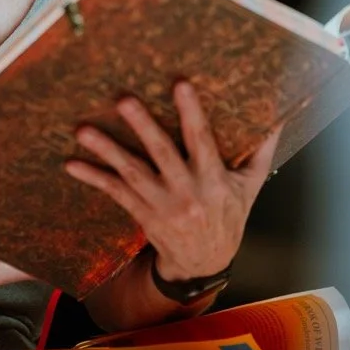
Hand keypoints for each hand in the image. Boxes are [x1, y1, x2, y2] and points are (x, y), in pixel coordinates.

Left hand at [64, 81, 281, 281]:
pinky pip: (115, 193)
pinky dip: (93, 178)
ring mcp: (162, 205)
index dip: (191, 112)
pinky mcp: (143, 214)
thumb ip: (261, 151)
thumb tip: (277, 117)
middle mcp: (187, 192)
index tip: (180, 84)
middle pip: (161, 153)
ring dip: (106, 150)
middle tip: (123, 100)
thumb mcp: (251, 186)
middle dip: (142, 126)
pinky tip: (72, 164)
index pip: (201, 140)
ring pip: (132, 173)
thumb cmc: (229, 216)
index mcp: (214, 180)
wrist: (205, 264)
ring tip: (84, 129)